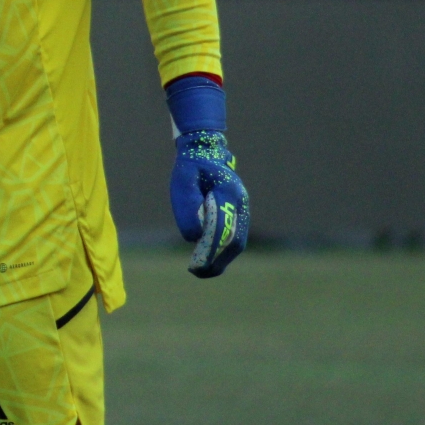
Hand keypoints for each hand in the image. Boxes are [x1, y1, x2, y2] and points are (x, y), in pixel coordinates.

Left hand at [170, 130, 249, 277]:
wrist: (204, 152)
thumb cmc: (191, 168)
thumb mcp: (182, 183)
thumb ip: (187, 207)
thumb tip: (194, 238)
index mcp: (228, 191)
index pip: (223, 226)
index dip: (212, 248)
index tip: (197, 264)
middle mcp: (240, 202)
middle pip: (235, 241)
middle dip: (218, 260)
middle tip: (198, 272)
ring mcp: (242, 209)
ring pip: (237, 242)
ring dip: (221, 260)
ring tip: (201, 271)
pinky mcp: (238, 215)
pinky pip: (234, 238)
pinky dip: (222, 252)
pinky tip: (207, 259)